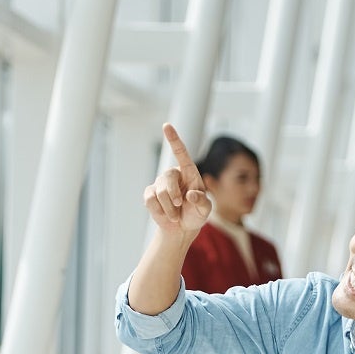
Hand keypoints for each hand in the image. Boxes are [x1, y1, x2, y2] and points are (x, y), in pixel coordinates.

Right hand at [141, 124, 211, 238]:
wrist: (182, 228)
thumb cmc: (196, 214)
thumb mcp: (205, 210)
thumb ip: (202, 202)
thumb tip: (190, 195)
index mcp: (189, 172)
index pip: (181, 153)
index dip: (174, 139)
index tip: (166, 125)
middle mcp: (173, 174)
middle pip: (168, 178)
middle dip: (173, 196)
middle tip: (179, 207)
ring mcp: (160, 183)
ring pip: (159, 192)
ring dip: (169, 209)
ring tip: (175, 214)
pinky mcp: (150, 194)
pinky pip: (150, 200)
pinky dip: (160, 211)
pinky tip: (165, 213)